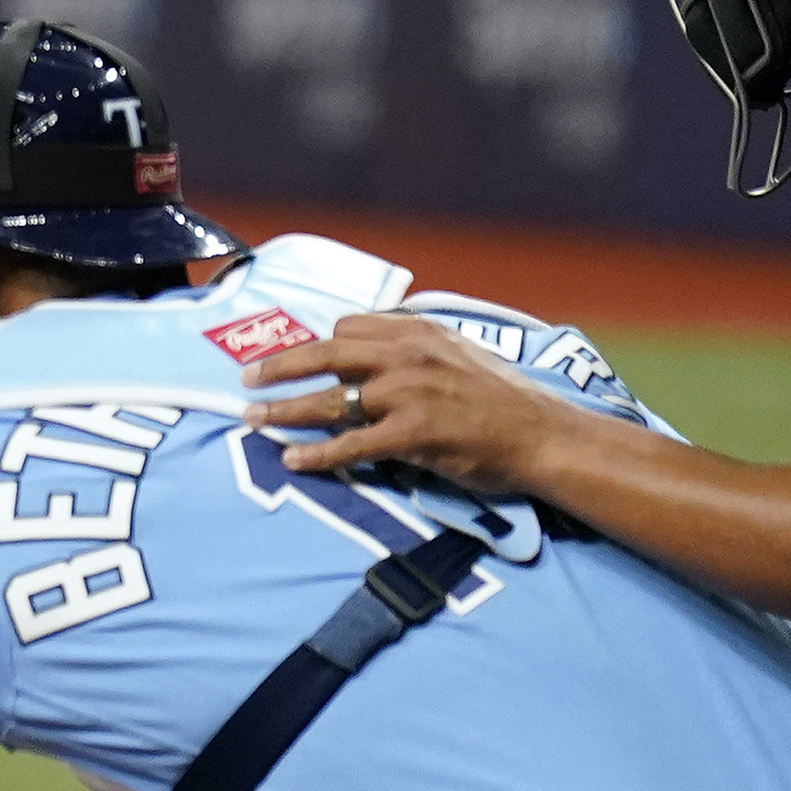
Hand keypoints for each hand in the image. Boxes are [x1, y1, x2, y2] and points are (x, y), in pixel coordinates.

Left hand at [243, 313, 566, 487]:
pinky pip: (351, 445)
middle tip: (246, 379)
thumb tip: (373, 349)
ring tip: (252, 419)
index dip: (317, 343)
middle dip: (279, 367)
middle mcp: (407, 356)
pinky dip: (317, 455)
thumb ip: (415, 349)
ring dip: (284, 412)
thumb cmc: (503, 399)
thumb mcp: (459, 354)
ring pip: (329, 401)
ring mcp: (408, 394)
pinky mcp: (412, 434)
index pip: (348, 328)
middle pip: (325, 355)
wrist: (544, 435)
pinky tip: (294, 461)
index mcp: (417, 332)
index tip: (293, 357)